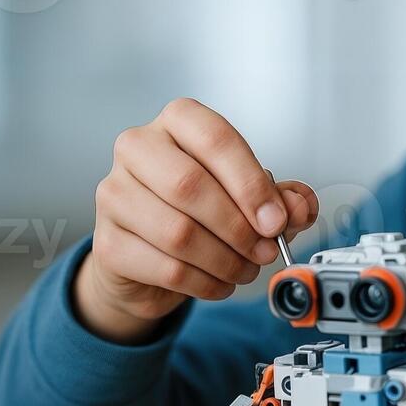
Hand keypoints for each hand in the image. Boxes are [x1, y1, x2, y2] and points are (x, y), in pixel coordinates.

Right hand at [74, 97, 319, 342]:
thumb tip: (298, 206)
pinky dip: (205, 283)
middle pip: (190, 185)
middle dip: (239, 227)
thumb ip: (282, 198)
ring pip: (177, 232)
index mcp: (178, 122)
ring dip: (225, 260)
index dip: (251, 184)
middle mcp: (138, 149)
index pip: (216, 139)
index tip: (277, 220)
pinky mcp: (107, 243)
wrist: (148, 254)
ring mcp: (114, 194)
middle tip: (265, 250)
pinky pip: (166, 268)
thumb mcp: (250, 197)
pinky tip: (219, 282)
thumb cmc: (200, 210)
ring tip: (245, 268)